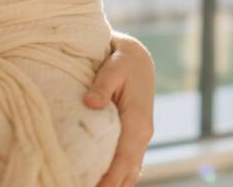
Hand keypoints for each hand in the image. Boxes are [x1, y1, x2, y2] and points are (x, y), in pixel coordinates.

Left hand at [84, 32, 154, 186]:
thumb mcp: (113, 68)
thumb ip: (101, 86)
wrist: (137, 58)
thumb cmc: (123, 61)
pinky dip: (118, 177)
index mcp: (138, 123)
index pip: (124, 160)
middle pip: (128, 172)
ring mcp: (140, 138)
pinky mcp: (134, 137)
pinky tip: (101, 183)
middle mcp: (142, 134)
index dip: (110, 179)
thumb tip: (90, 103)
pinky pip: (128, 164)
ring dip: (115, 185)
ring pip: (130, 172)